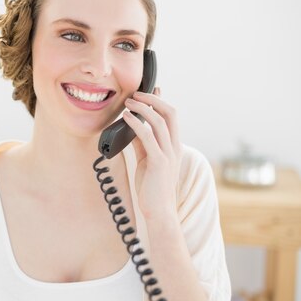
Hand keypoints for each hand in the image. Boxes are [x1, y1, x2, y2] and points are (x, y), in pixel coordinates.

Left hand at [122, 87, 181, 221]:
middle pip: (169, 113)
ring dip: (142, 108)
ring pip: (159, 121)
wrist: (159, 211)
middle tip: (136, 93)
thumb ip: (142, 144)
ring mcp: (168, 154)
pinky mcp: (158, 162)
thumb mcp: (147, 161)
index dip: (161, 100)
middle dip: (153, 99)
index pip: (171, 117)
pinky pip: (147, 137)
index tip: (152, 88)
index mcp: (173, 146)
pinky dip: (136, 123)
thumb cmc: (152, 188)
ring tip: (128, 103)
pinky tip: (126, 118)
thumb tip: (131, 127)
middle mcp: (174, 147)